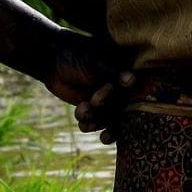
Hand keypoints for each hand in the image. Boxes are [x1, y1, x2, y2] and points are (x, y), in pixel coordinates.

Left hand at [43, 28, 135, 143]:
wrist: (52, 62)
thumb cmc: (78, 56)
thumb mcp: (96, 64)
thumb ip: (113, 73)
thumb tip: (132, 79)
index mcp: (126, 74)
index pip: (140, 91)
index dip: (138, 105)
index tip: (128, 112)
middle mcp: (121, 89)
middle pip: (126, 112)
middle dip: (116, 124)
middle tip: (106, 135)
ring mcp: (107, 100)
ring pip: (109, 120)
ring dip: (97, 122)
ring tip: (84, 113)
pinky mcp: (92, 109)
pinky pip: (94, 123)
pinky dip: (87, 123)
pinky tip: (80, 114)